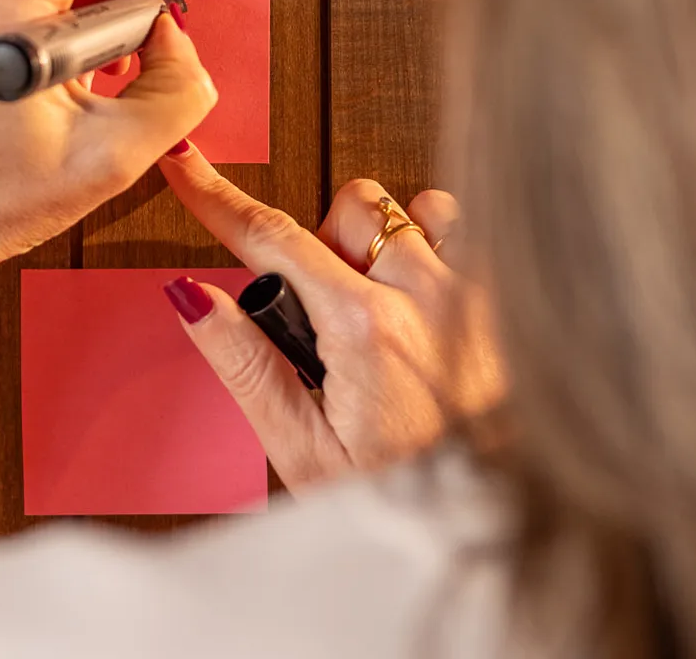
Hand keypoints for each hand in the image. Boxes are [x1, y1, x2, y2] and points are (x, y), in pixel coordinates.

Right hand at [159, 145, 504, 490]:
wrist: (507, 532)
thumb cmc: (409, 504)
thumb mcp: (305, 453)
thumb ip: (246, 365)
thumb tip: (191, 297)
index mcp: (364, 329)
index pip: (272, 237)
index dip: (217, 196)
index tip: (186, 164)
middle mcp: (427, 295)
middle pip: (345, 209)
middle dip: (323, 245)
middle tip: (327, 317)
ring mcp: (477, 293)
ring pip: (408, 208)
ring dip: (384, 243)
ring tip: (382, 307)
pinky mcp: (509, 302)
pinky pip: (464, 229)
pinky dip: (438, 246)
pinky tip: (428, 299)